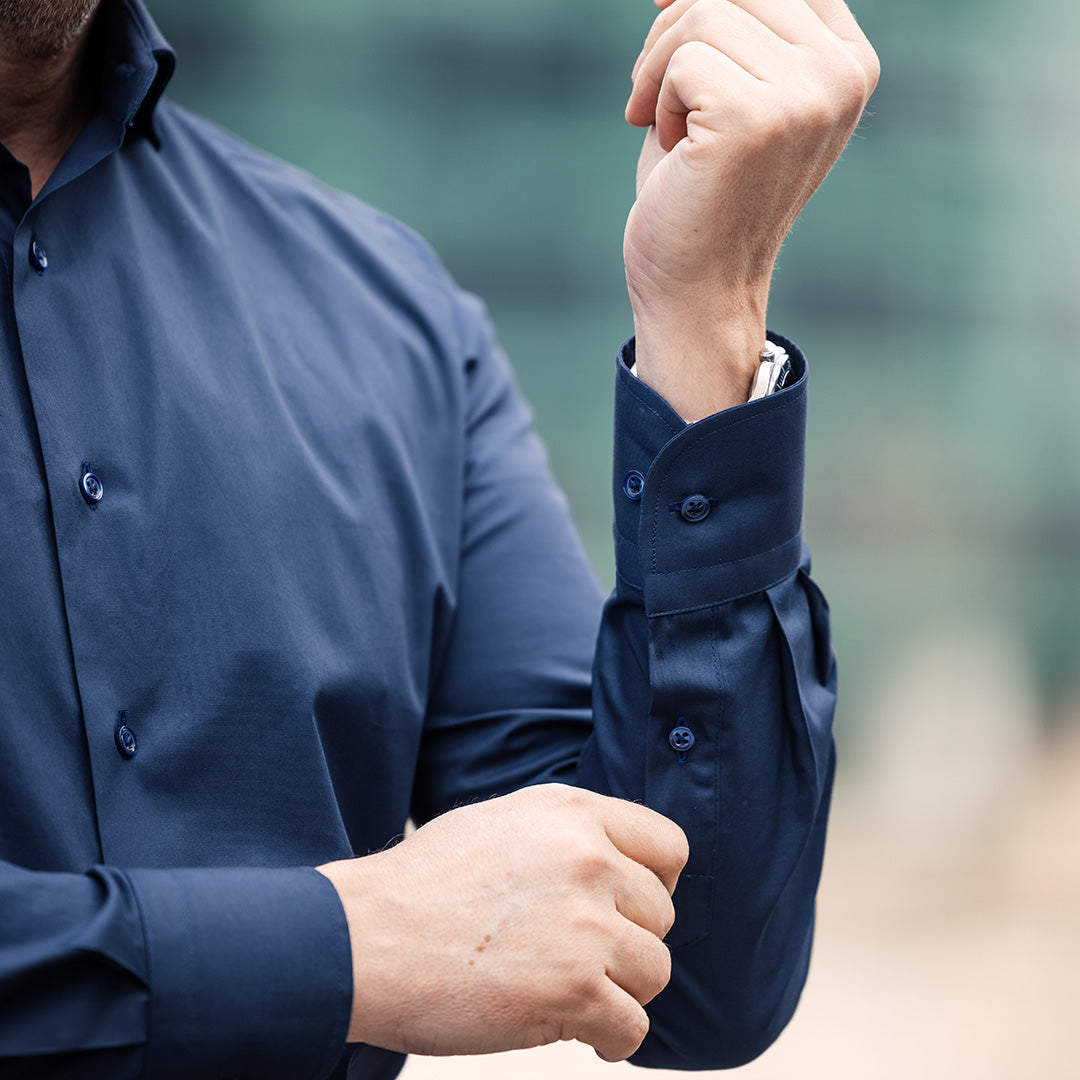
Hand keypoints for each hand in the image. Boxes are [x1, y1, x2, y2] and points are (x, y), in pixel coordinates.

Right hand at [316, 784, 687, 1060]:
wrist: (363, 940)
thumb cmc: (421, 886)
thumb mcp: (500, 824)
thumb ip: (564, 836)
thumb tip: (613, 861)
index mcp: (572, 813)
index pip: (668, 846)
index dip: (655, 884)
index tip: (628, 909)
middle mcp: (589, 859)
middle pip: (661, 915)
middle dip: (628, 942)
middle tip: (581, 958)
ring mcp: (586, 924)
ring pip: (655, 971)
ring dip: (620, 990)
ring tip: (573, 993)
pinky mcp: (575, 989)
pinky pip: (633, 1026)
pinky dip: (610, 1038)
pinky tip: (578, 1031)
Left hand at [623, 0, 879, 419]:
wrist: (698, 287)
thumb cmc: (702, 191)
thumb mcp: (724, 90)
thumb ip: (724, 25)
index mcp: (848, 62)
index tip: (667, 25)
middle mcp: (842, 74)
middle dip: (674, 30)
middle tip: (652, 94)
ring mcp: (807, 96)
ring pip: (702, 11)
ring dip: (657, 68)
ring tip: (662, 125)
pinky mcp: (758, 118)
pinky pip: (682, 59)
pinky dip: (655, 99)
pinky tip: (671, 148)